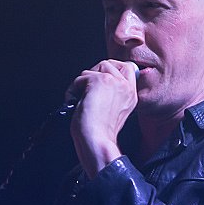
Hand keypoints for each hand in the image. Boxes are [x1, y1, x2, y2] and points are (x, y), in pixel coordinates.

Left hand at [67, 59, 137, 177]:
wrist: (96, 140)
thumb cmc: (99, 133)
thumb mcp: (112, 111)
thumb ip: (111, 94)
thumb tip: (95, 81)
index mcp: (130, 95)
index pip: (128, 68)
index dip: (110, 69)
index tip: (97, 82)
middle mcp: (126, 87)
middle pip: (108, 64)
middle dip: (93, 74)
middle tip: (85, 92)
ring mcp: (115, 82)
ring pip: (93, 69)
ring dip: (81, 83)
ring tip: (80, 99)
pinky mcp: (101, 81)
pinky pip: (81, 77)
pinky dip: (73, 89)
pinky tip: (75, 102)